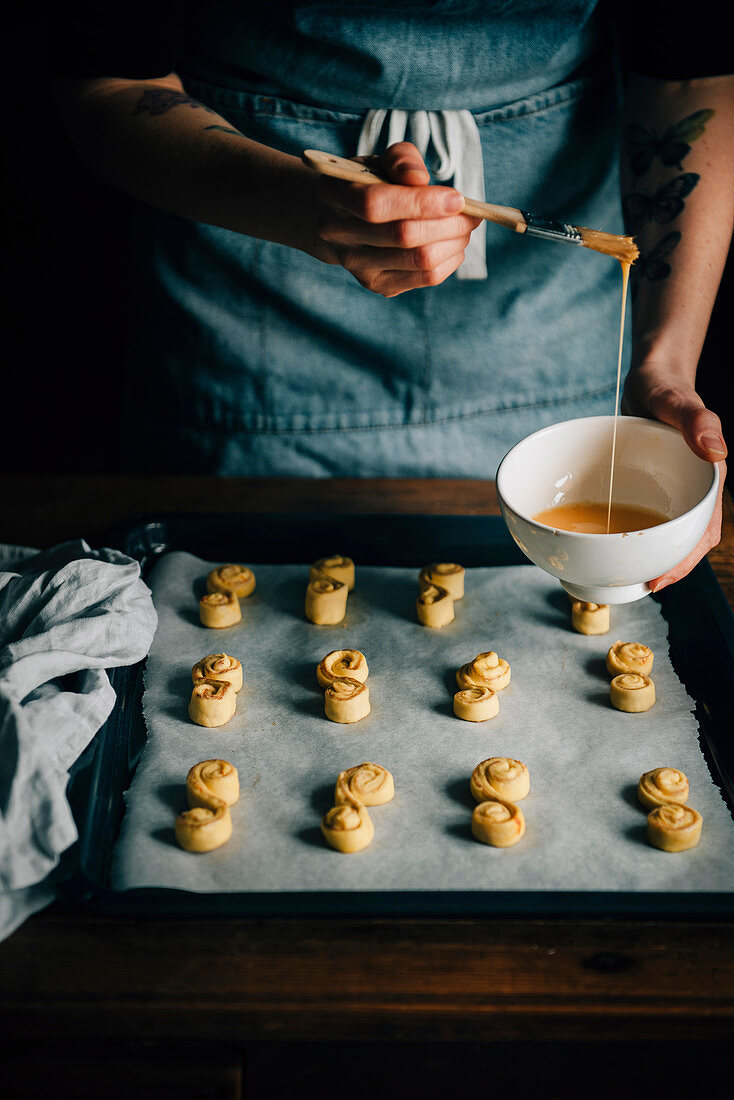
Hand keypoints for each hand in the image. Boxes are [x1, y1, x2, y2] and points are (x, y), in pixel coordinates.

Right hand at [315, 142, 481, 296]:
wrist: (340, 222)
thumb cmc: (366, 184)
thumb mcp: (378, 161)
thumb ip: (401, 160)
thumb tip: (419, 179)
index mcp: (334, 196)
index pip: (377, 204)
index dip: (422, 202)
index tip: (457, 199)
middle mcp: (341, 237)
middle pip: (404, 236)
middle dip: (448, 225)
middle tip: (470, 215)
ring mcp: (359, 267)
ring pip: (420, 260)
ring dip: (454, 243)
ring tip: (465, 229)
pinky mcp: (378, 285)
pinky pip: (426, 278)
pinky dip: (450, 260)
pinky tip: (452, 245)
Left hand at [622, 363, 726, 591]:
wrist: (650, 379)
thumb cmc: (667, 387)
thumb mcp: (677, 401)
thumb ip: (697, 420)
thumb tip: (716, 450)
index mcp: (706, 481)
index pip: (703, 532)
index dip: (684, 560)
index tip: (659, 581)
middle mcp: (690, 492)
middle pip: (683, 542)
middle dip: (664, 567)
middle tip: (636, 586)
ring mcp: (669, 493)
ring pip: (663, 535)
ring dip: (647, 556)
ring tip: (623, 577)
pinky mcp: (649, 490)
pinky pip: (642, 519)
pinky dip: (630, 535)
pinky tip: (610, 546)